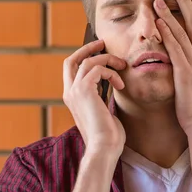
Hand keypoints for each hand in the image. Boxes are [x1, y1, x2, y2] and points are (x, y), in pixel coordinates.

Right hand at [63, 40, 126, 156]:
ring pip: (88, 61)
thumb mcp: (102, 110)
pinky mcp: (84, 91)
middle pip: (72, 59)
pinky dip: (112, 73)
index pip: (71, 69)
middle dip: (88, 48)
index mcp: (72, 97)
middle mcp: (69, 92)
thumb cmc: (108, 135)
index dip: (83, 56)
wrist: (104, 148)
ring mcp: (75, 91)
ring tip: (122, 66)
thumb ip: (101, 96)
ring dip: (108, 60)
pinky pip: (97, 69)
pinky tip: (121, 85)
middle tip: (102, 43)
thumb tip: (112, 84)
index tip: (99, 51)